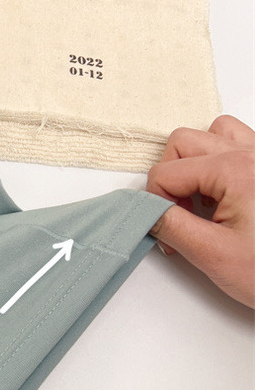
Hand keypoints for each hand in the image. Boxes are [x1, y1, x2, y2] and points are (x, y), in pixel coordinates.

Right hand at [147, 115, 254, 307]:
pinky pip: (239, 143)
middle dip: (171, 179)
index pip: (165, 172)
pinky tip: (226, 195)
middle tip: (181, 215)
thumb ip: (171, 227)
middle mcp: (253, 153)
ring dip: (197, 162)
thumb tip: (146, 212)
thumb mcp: (214, 255)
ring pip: (214, 133)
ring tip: (204, 200)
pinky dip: (222, 161)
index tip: (169, 232)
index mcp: (235, 170)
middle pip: (184, 143)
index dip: (156, 204)